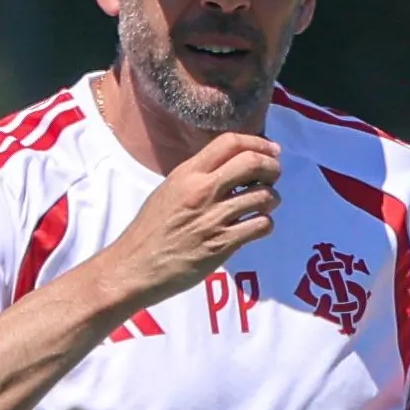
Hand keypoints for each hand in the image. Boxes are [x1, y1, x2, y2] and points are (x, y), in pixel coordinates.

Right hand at [98, 132, 281, 308]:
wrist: (135, 266)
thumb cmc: (150, 230)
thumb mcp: (168, 190)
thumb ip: (197, 177)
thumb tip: (228, 167)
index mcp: (188, 173)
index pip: (230, 142)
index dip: (258, 142)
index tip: (271, 150)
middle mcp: (202, 191)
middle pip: (252, 163)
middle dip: (272, 167)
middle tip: (274, 175)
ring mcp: (213, 218)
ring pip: (263, 196)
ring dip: (272, 199)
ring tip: (265, 204)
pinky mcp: (222, 244)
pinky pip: (260, 226)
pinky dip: (265, 224)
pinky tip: (257, 226)